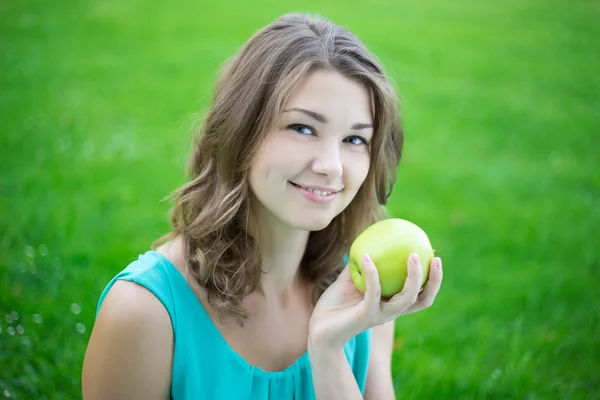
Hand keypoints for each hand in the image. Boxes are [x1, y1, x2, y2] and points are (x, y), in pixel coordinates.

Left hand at [308, 253, 442, 349]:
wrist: (319, 328)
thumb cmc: (336, 304)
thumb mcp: (351, 280)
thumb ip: (361, 264)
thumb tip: (368, 238)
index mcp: (392, 304)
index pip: (421, 295)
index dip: (434, 280)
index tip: (436, 257)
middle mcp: (391, 311)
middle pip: (423, 300)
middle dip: (434, 281)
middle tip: (434, 258)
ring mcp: (380, 315)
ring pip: (406, 299)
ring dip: (413, 277)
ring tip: (411, 256)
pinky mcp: (365, 316)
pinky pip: (373, 292)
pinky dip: (372, 273)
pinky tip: (365, 255)